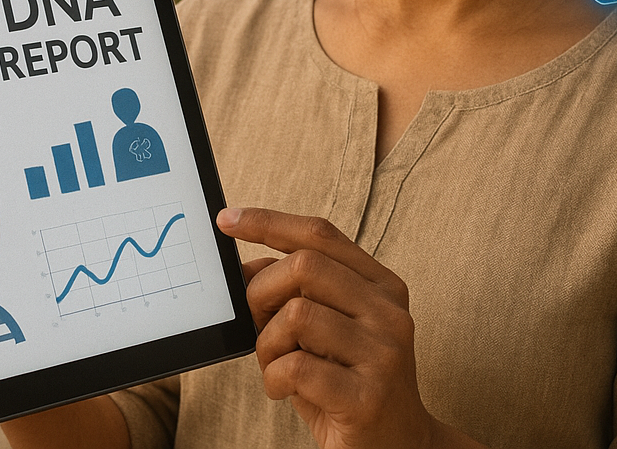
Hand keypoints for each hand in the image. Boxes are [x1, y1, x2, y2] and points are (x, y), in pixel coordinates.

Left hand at [217, 206, 433, 448]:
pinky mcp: (367, 396)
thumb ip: (295, 294)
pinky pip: (296, 367)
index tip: (227, 221)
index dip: (269, 222)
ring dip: (267, 345)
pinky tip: (283, 390)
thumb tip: (245, 268)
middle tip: (256, 324)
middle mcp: (389, 311)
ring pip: (296, 315)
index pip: (320, 236)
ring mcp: (383, 352)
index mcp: (382, 285)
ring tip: (276, 366)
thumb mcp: (324, 333)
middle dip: (262, 292)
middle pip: (305, 265)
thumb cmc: (348, 387)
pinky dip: (274, 378)